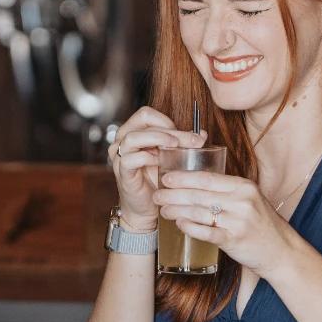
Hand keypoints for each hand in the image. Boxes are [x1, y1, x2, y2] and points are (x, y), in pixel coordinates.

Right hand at [108, 106, 205, 230]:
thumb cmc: (157, 180)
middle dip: (171, 130)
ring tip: (175, 147)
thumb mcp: (171, 157)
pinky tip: (161, 162)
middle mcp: (122, 140)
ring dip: (158, 139)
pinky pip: (130, 158)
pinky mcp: (121, 171)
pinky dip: (148, 157)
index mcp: (132, 131)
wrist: (147, 207)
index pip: (146, 114)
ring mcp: (119, 156)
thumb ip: (182, 143)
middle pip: (143, 122)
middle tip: (193, 141)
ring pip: (134, 137)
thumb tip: (202, 134)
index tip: (187, 134)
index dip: (167, 120)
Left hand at [152, 169, 299, 277]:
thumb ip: (227, 191)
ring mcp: (238, 221)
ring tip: (162, 210)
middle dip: (173, 194)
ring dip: (176, 210)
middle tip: (157, 195)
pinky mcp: (234, 240)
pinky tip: (178, 223)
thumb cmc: (261, 224)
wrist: (281, 250)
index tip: (166, 178)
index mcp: (244, 186)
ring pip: (199, 212)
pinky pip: (206, 232)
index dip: (183, 177)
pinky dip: (190, 227)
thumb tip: (195, 183)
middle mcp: (242, 201)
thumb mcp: (249, 199)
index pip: (207, 178)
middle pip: (199, 194)